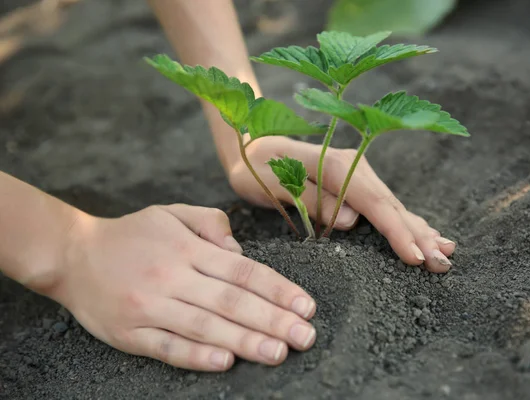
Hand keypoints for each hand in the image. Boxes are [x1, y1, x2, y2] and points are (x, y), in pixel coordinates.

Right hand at [49, 204, 316, 370]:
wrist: (71, 254)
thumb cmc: (132, 234)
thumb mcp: (172, 213)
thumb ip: (211, 223)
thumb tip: (241, 251)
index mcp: (187, 249)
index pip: (244, 271)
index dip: (278, 289)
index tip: (306, 306)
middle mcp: (172, 276)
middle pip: (231, 301)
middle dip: (273, 320)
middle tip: (305, 337)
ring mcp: (149, 306)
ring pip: (205, 325)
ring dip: (245, 340)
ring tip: (279, 353)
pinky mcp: (128, 333)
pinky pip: (166, 347)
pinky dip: (196, 355)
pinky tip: (224, 361)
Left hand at [227, 137, 455, 272]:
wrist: (252, 143)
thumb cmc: (257, 166)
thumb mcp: (274, 184)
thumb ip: (312, 199)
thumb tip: (351, 221)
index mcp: (337, 166)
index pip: (374, 204)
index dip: (396, 231)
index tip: (415, 256)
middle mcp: (354, 166)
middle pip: (391, 205)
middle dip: (418, 234)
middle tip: (442, 262)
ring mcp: (357, 173)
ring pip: (393, 205)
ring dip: (418, 228)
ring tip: (445, 249)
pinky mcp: (354, 181)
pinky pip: (384, 204)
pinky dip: (404, 220)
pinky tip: (422, 231)